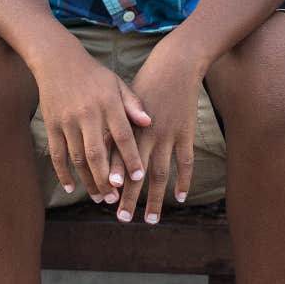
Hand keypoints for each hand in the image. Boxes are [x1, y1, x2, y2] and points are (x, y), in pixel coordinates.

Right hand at [34, 40, 150, 201]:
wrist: (57, 59)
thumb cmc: (93, 74)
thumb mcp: (116, 83)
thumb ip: (133, 103)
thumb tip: (149, 122)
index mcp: (107, 103)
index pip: (122, 135)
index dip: (131, 157)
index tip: (139, 176)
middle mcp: (87, 114)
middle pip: (98, 153)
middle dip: (107, 179)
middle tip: (117, 198)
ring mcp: (67, 121)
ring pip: (78, 158)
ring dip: (88, 181)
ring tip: (100, 197)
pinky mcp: (52, 124)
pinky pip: (57, 153)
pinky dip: (63, 172)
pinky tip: (71, 187)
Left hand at [108, 38, 200, 224]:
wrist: (174, 64)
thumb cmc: (145, 80)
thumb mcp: (123, 98)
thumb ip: (113, 122)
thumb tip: (99, 145)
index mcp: (126, 124)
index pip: (114, 158)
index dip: (110, 180)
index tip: (103, 200)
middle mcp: (145, 133)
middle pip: (135, 173)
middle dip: (128, 197)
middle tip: (122, 219)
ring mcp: (167, 134)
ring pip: (160, 174)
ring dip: (154, 198)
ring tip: (149, 219)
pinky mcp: (186, 133)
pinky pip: (185, 163)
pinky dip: (183, 181)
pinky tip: (180, 198)